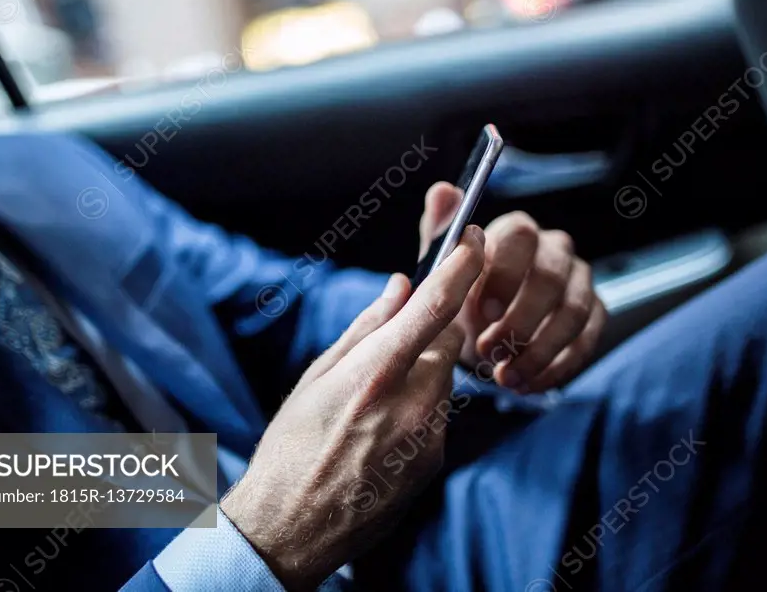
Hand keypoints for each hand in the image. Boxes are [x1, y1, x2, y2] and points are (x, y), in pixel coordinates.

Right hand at [221, 226, 484, 591]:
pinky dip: (421, 407)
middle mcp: (412, 402)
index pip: (436, 305)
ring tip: (373, 401)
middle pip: (448, 340)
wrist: (292, 528)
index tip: (474, 239)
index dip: (462, 265)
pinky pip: (439, 413)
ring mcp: (429, 435)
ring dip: (423, 372)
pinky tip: (382, 429)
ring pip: (445, 377)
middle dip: (430, 330)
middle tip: (393, 344)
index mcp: (376, 372)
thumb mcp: (317, 375)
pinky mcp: (436, 459)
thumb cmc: (292, 447)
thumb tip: (400, 285)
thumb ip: (367, 326)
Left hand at [419, 182, 606, 392]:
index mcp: (517, 230)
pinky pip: (587, 341)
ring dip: (538, 351)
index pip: (520, 238)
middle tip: (490, 352)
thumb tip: (441, 191)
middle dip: (520, 321)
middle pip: (550, 278)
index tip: (481, 313)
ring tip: (506, 377)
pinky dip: (556, 368)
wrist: (488, 326)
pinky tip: (528, 384)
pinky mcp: (596, 313)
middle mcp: (555, 249)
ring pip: (573, 313)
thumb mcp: (443, 266)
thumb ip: (441, 233)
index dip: (504, 275)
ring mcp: (580, 280)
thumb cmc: (465, 293)